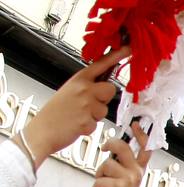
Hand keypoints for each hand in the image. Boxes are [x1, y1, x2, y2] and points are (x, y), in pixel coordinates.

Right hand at [22, 47, 125, 163]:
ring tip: (80, 115)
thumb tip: (104, 86)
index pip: (100, 64)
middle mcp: (83, 89)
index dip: (116, 56)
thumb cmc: (56, 111)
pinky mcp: (87, 120)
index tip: (128, 48)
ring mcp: (86, 104)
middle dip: (104, 98)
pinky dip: (90, 126)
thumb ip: (87, 86)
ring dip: (96, 114)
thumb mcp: (69, 90)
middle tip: (88, 104)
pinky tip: (77, 124)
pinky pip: (98, 123)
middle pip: (110, 89)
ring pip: (105, 109)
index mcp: (78, 79)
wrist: (43, 129)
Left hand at [91, 122, 152, 186]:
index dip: (141, 135)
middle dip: (109, 145)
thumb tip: (111, 147)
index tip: (135, 124)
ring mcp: (128, 180)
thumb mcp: (123, 180)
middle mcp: (137, 174)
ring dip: (99, 175)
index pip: (145, 149)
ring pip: (106, 164)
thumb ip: (121, 165)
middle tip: (104, 148)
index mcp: (139, 171)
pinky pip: (98, 179)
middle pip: (122, 147)